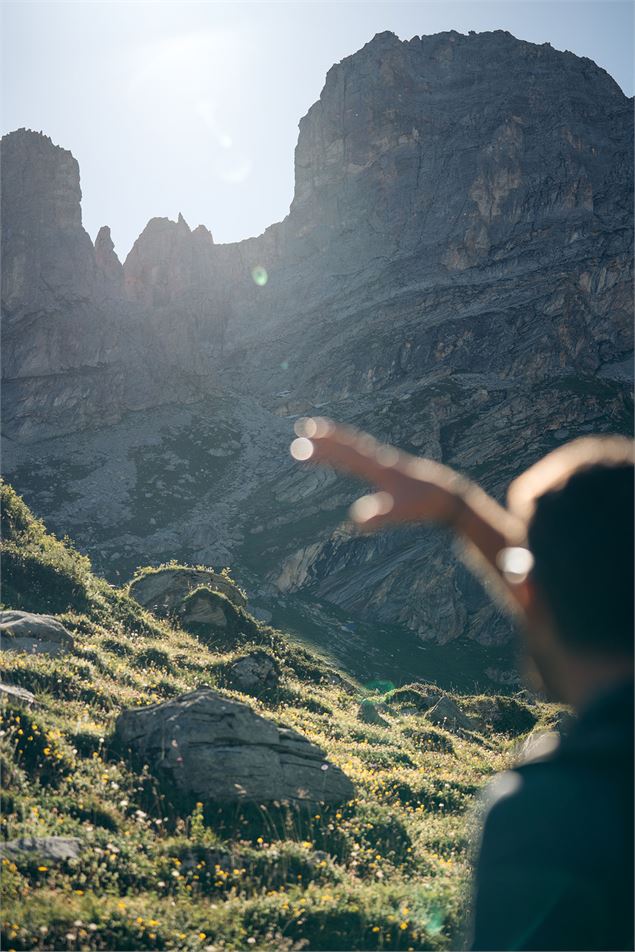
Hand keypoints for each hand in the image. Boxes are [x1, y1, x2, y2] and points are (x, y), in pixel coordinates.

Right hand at [290, 418, 462, 529]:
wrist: (450, 496)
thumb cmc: (426, 503)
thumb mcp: (402, 511)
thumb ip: (382, 514)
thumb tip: (357, 521)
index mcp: (379, 466)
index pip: (347, 453)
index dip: (325, 448)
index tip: (303, 441)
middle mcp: (381, 460)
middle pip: (349, 444)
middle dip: (326, 437)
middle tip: (303, 428)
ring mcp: (386, 462)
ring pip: (357, 447)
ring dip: (337, 440)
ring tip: (319, 433)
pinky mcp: (391, 469)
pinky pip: (365, 455)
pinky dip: (352, 450)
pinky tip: (350, 455)